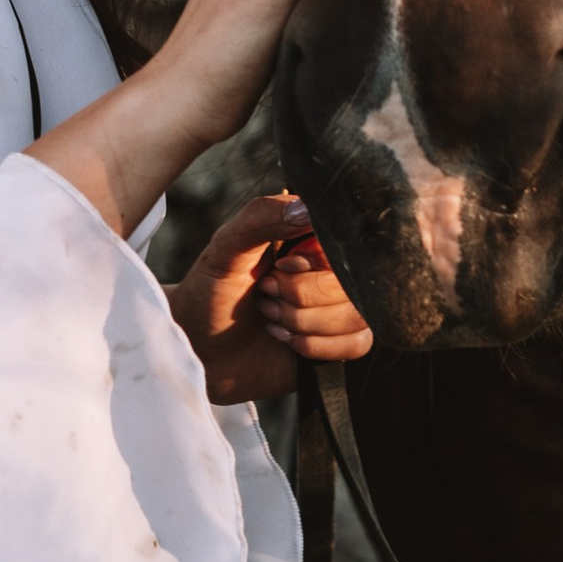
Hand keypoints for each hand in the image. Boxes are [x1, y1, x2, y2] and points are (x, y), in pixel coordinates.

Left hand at [173, 193, 374, 404]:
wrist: (202, 353)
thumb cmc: (210, 294)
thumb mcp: (226, 248)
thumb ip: (261, 218)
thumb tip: (307, 208)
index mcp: (310, 235)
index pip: (346, 240)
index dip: (314, 261)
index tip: (278, 267)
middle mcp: (331, 268)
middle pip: (354, 282)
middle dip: (299, 297)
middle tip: (264, 294)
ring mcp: (340, 305)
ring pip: (358, 314)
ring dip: (304, 323)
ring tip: (270, 316)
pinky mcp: (341, 341)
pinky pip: (359, 343)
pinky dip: (318, 347)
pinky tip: (288, 341)